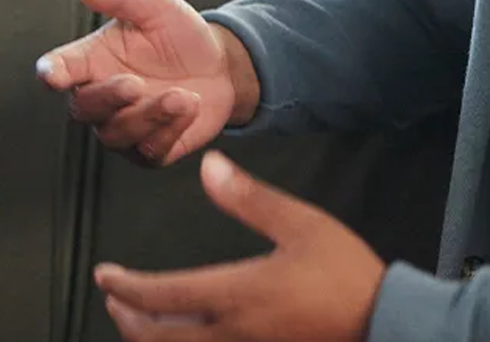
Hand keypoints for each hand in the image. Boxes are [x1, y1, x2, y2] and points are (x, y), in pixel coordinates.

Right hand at [36, 0, 253, 166]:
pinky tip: (191, 107)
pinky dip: (170, 131)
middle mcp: (101, 97)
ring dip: (149, 116)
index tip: (52, 74)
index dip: (53, 72)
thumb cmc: (178, 33)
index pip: (60, 69)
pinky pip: (149, 151)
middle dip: (109, 98)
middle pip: (84, 108)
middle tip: (135, 83)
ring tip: (182, 95)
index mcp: (91, 60)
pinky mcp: (149, 150)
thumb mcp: (153, 6)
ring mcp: (123, 126)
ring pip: (117, 134)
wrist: (221, 66)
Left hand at [94, 152, 386, 341]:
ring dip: (149, 339)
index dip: (125, 287)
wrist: (384, 322)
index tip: (105, 274)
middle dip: (128, 318)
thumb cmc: (345, 274)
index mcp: (237, 295)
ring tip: (138, 318)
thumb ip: (250, 198)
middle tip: (113, 297)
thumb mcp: (302, 225)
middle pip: (157, 338)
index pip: (161, 296)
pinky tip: (181, 335)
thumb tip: (208, 166)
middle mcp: (232, 333)